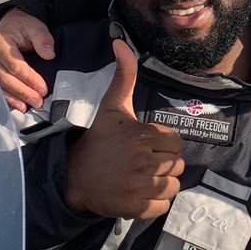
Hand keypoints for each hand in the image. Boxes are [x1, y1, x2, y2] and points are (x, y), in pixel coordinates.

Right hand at [0, 8, 53, 111]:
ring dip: (14, 98)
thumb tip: (49, 54)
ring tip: (28, 107)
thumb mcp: (34, 26)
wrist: (11, 25)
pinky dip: (8, 99)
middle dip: (23, 92)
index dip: (30, 78)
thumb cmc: (23, 27)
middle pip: (5, 78)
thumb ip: (42, 38)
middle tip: (38, 101)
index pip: (15, 65)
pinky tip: (19, 106)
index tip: (43, 88)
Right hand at [66, 39, 184, 218]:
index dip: (163, 145)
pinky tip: (139, 193)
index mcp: (143, 135)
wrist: (73, 175)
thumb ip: (124, 76)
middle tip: (142, 163)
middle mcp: (144, 160)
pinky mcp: (136, 207)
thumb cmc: (98, 139)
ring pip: (173, 186)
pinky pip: (163, 206)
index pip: (176, 143)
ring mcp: (140, 185)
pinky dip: (154, 203)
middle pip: (176, 165)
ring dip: (161, 184)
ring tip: (142, 178)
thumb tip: (121, 42)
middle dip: (163, 164)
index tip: (146, 146)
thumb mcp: (112, 107)